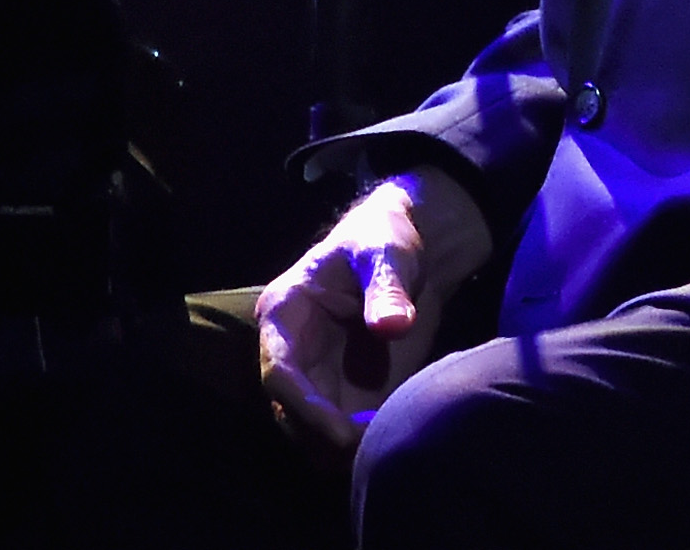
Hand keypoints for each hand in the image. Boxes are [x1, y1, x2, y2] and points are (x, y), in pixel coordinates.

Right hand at [254, 168, 492, 453]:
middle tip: (370, 449)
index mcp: (285, 312)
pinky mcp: (346, 394)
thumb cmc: (386, 241)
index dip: (305, 407)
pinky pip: (343, 434)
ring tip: (384, 444)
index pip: (278, 371)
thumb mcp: (387, 253)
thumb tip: (392, 325)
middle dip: (324, 437)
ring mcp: (318, 376)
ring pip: (311, 432)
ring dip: (340, 448)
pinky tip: (392, 438)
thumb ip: (387, 287)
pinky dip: (362, 445)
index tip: (343, 433)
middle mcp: (293, 351)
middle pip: (290, 412)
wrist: (412, 255)